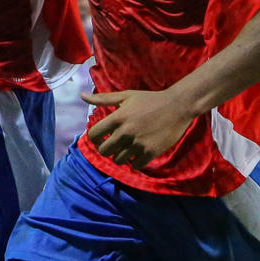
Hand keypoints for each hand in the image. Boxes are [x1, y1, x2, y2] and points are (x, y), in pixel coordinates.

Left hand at [85, 88, 199, 167]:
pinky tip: (139, 153)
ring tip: (128, 148)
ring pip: (119, 160)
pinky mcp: (150, 152)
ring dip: (121, 156)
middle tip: (115, 145)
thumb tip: (81, 95)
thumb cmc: (150, 100)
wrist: (178, 106)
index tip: (102, 138)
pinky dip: (135, 161)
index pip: (94, 135)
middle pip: (104, 151)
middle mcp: (126, 131)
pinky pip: (135, 165)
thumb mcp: (126, 96)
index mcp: (118, 117)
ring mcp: (138, 143)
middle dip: (107, 149)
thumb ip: (103, 99)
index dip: (96, 138)